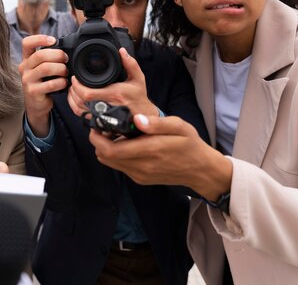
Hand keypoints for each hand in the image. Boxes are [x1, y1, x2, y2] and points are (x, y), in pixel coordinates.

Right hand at [18, 35, 67, 136]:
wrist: (36, 104)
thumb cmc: (42, 83)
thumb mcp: (41, 68)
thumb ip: (48, 58)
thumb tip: (66, 49)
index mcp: (26, 59)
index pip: (27, 43)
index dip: (40, 39)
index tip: (53, 40)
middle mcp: (24, 68)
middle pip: (40, 55)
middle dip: (57, 55)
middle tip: (66, 59)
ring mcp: (27, 80)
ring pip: (46, 68)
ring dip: (60, 69)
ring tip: (66, 72)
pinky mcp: (33, 92)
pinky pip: (50, 84)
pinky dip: (61, 82)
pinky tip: (64, 83)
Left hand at [67, 48, 158, 118]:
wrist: (142, 115)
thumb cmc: (139, 97)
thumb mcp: (138, 78)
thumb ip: (130, 64)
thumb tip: (122, 51)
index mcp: (114, 95)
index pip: (88, 94)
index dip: (77, 86)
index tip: (75, 78)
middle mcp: (106, 106)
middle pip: (80, 102)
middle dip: (73, 91)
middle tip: (73, 82)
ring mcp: (102, 115)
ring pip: (79, 110)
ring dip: (72, 100)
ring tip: (73, 90)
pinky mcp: (100, 120)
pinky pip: (82, 116)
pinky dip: (76, 108)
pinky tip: (76, 100)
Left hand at [89, 114, 232, 200]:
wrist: (200, 170)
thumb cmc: (190, 145)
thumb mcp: (179, 126)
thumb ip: (157, 123)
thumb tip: (138, 119)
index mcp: (151, 150)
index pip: (111, 149)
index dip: (97, 138)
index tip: (97, 125)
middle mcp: (142, 166)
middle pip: (105, 157)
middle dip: (98, 142)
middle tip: (101, 128)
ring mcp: (140, 174)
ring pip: (109, 163)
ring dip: (105, 149)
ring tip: (112, 135)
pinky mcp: (140, 179)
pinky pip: (119, 167)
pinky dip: (115, 156)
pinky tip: (124, 145)